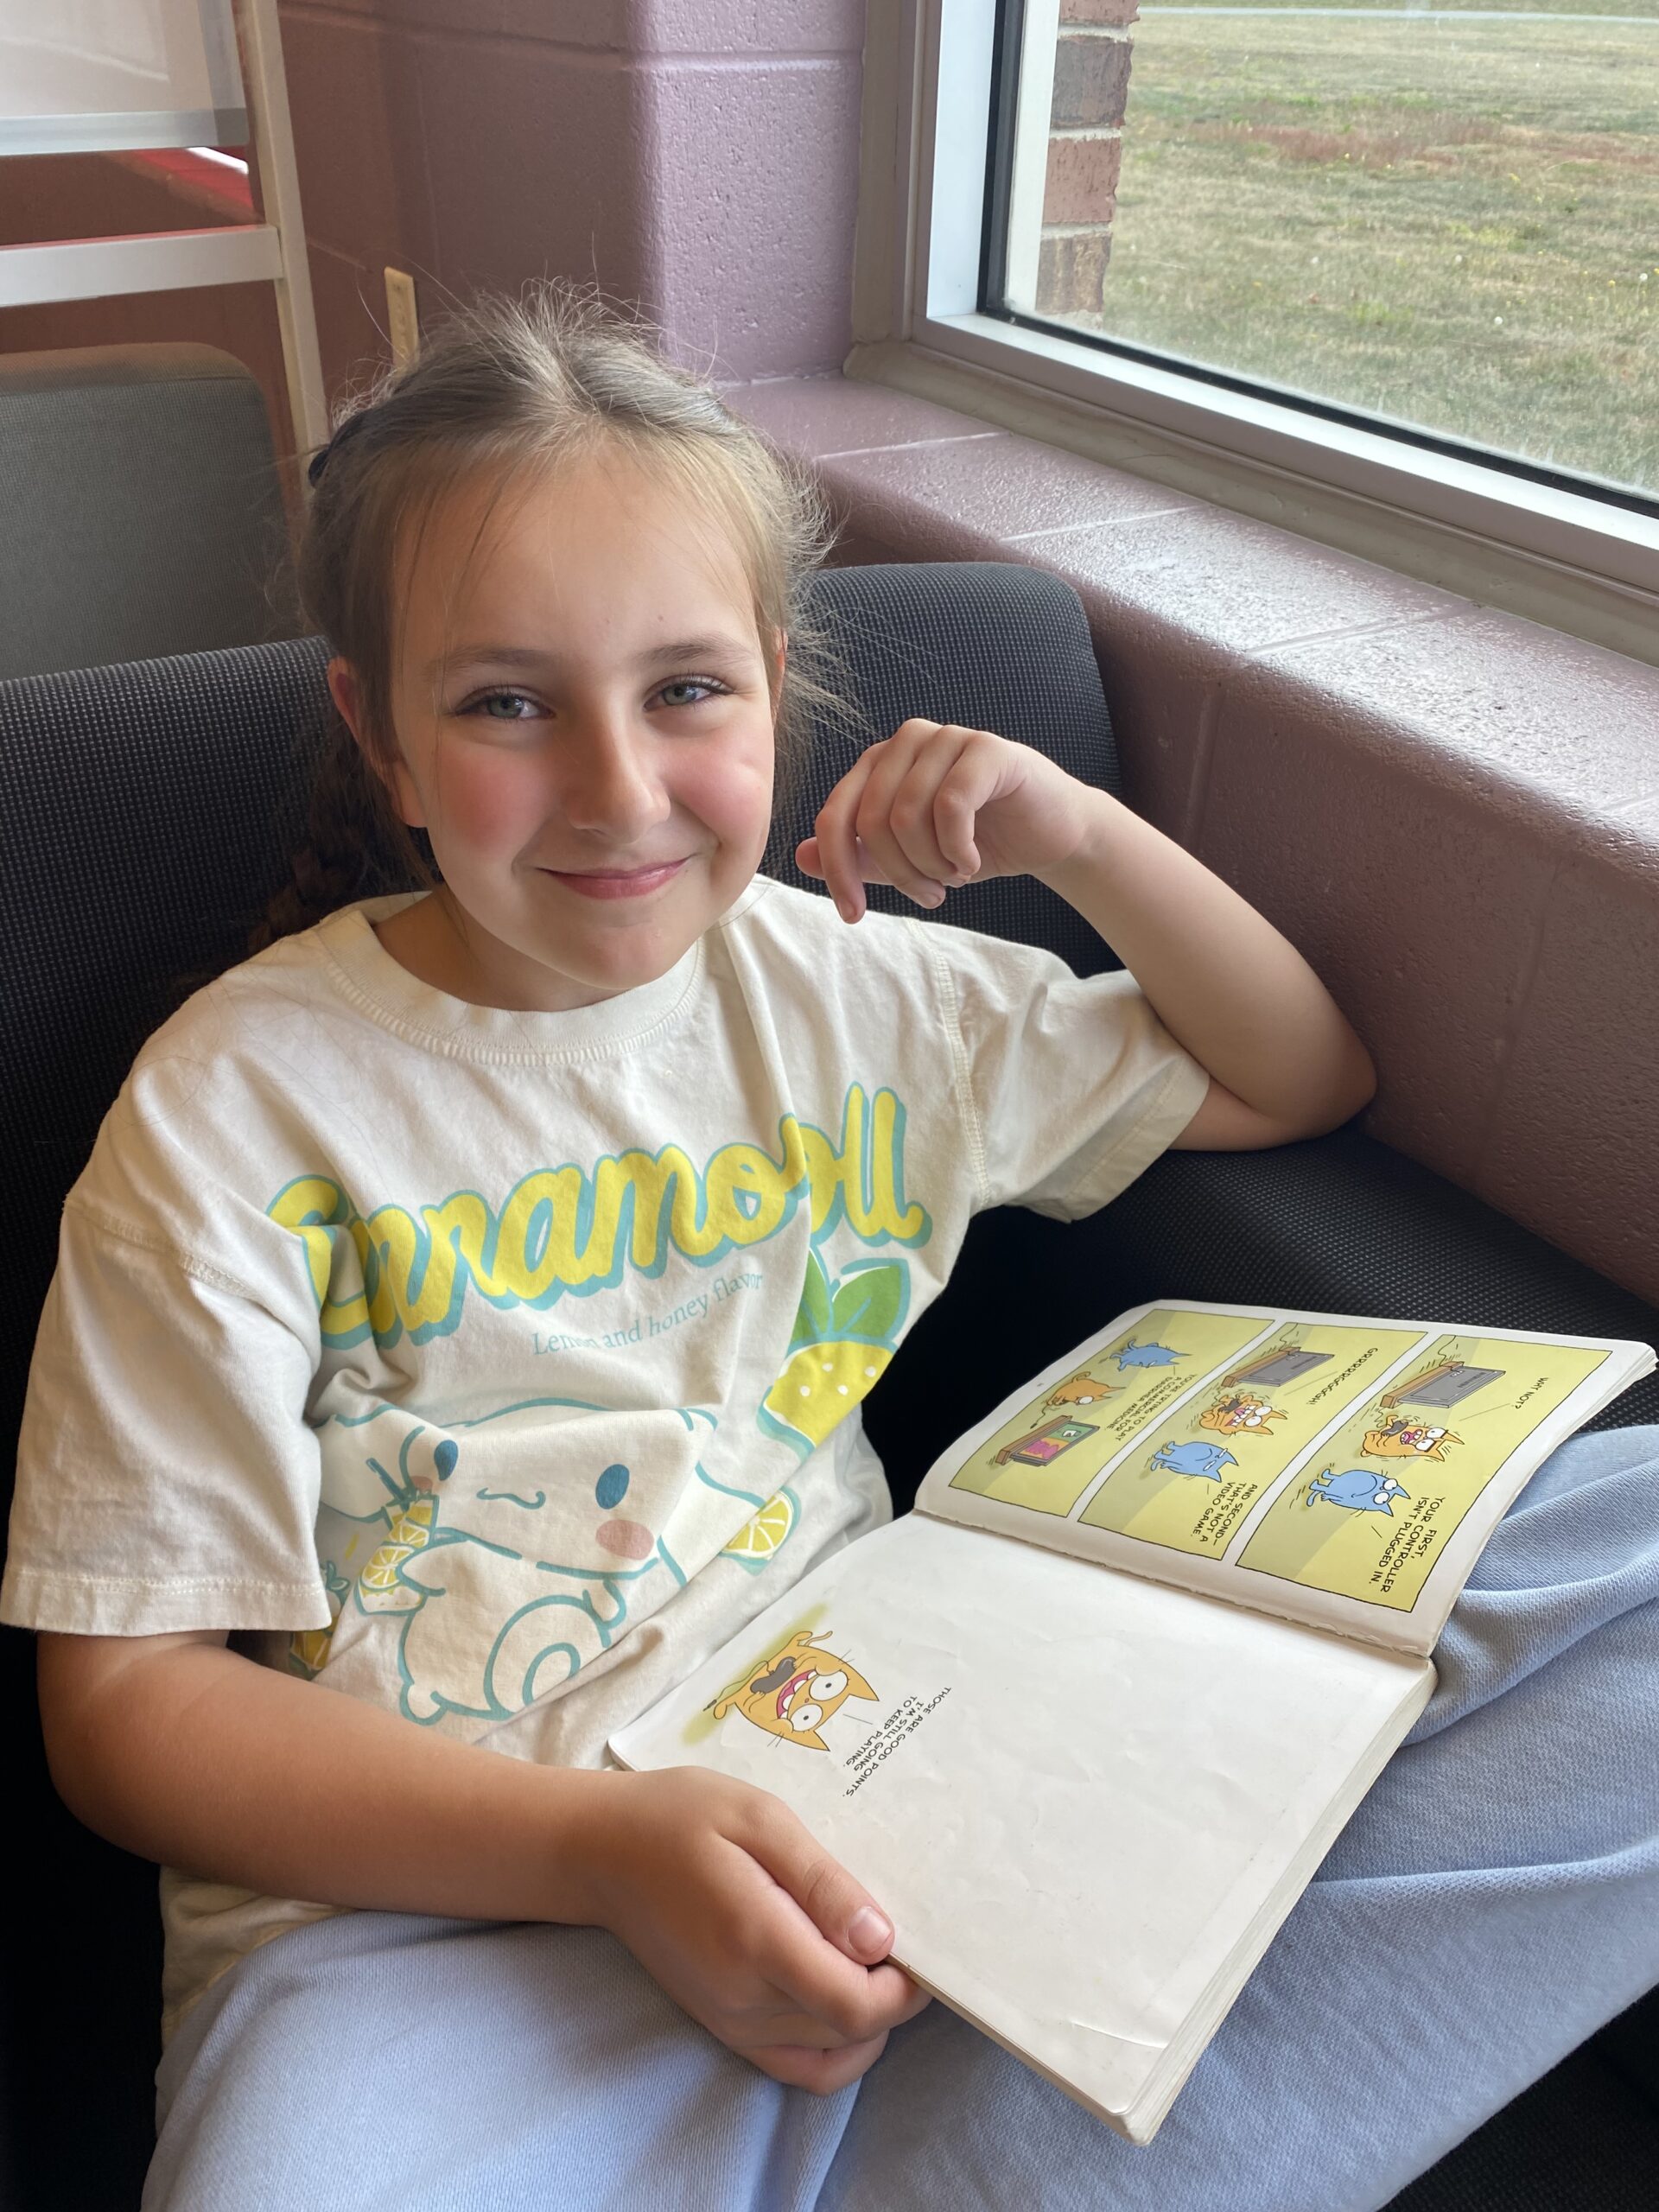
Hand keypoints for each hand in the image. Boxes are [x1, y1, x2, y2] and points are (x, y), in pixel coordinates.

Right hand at [580, 1767, 929, 2090]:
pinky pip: (797, 2067)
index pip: (853, 2002)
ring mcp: (730, 2020)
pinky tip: (844, 1998)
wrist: (605, 1852)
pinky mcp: (724, 2027)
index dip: (904, 1989)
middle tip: (908, 1939)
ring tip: (877, 1962)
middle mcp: (743, 1996)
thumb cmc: (685, 1817)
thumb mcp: (760, 1818)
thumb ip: (822, 1881)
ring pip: (830, 2051)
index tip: (923, 1944)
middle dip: (895, 1996)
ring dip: (869, 2018)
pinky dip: (836, 2047)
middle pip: (849, 2030)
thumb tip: (881, 1938)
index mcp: (756, 1938)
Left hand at [797, 718, 1092, 921]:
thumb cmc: (977, 842)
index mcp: (879, 762)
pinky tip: (974, 861)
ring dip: (930, 864)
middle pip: (869, 819)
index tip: (853, 915)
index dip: (837, 871)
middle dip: (896, 873)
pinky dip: (958, 849)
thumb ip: (859, 856)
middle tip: (930, 895)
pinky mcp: (988, 750)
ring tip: (955, 876)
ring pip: (906, 815)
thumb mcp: (909, 858)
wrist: (1051, 834)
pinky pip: (950, 805)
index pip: (834, 815)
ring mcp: (948, 738)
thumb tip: (803, 856)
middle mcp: (907, 741)